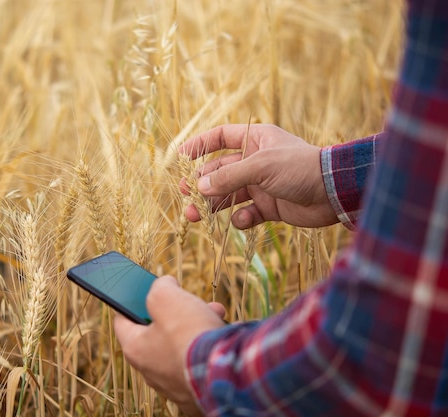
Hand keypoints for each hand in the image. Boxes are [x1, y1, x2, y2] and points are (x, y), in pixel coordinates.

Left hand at [113, 276, 225, 415]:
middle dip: (175, 312)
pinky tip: (225, 336)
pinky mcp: (197, 393)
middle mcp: (151, 371)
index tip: (144, 291)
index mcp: (136, 349)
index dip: (131, 302)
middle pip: (158, 333)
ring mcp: (174, 385)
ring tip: (215, 313)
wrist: (224, 373)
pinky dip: (211, 348)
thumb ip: (160, 287)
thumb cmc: (190, 334)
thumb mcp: (167, 297)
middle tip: (188, 300)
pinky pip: (201, 364)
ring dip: (198, 326)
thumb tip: (166, 284)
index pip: (122, 321)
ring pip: (182, 347)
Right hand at [179, 124, 338, 228]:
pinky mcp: (270, 207)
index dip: (199, 145)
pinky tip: (241, 220)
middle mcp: (256, 161)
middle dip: (201, 184)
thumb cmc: (299, 168)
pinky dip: (240, 219)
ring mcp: (262, 185)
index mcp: (255, 141)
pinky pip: (246, 213)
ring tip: (195, 216)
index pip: (220, 137)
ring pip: (228, 195)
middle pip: (219, 171)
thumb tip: (200, 187)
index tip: (180, 157)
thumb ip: (228, 177)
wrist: (335, 193)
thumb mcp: (261, 167)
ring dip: (212, 205)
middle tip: (185, 197)